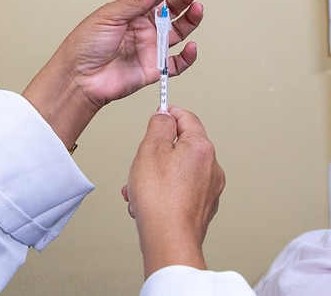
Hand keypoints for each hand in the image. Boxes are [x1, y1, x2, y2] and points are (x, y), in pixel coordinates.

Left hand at [23, 0, 202, 146]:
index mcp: (130, 13)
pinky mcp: (154, 68)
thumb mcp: (109, 16)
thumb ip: (135, 0)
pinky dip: (188, 56)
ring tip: (196, 9)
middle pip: (171, 11)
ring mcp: (150, 48)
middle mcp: (143, 28)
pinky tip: (191, 46)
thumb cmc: (84, 46)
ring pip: (179, 32)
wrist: (79, 78)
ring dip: (190, 20)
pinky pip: (177, 63)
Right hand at [122, 107, 225, 277]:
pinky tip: (147, 202)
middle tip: (141, 161)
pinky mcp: (203, 207)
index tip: (158, 113)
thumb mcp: (150, 148)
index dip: (169, 112)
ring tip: (139, 188)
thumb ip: (159, 125)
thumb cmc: (159, 197)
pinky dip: (164, 190)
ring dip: (156, 173)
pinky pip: (180, 189)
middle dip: (156, 151)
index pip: (187, 117)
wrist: (168, 238)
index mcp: (201, 147)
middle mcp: (212, 167)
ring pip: (178, 169)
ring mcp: (210, 189)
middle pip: (181, 145)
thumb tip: (165, 116)